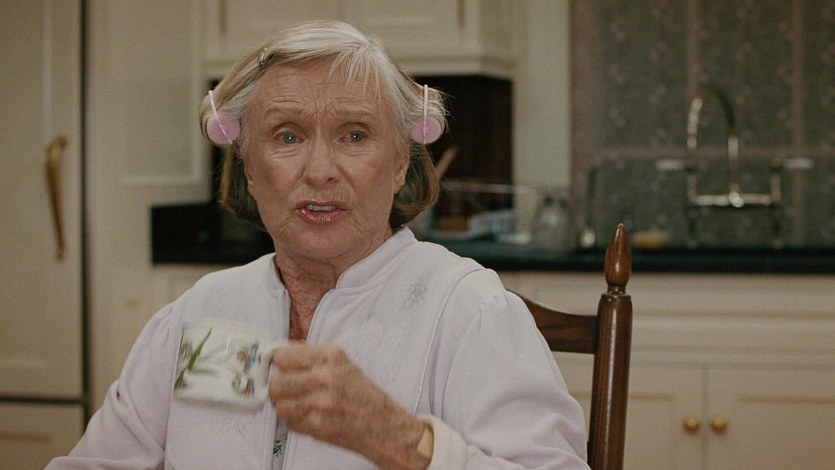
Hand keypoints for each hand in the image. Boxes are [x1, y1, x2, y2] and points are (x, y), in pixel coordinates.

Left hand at [269, 343, 430, 468]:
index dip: (279, 363)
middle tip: (287, 390)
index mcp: (331, 356)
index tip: (279, 367)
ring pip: (279, 404)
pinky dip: (294, 420)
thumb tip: (280, 354)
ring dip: (285, 405)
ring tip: (298, 404)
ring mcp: (320, 402)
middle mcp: (325, 376)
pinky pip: (289, 421)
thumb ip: (312, 357)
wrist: (384, 426)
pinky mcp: (317, 425)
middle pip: (276, 381)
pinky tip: (309, 416)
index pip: (283, 355)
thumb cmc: (364, 396)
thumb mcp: (343, 365)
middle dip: (279, 387)